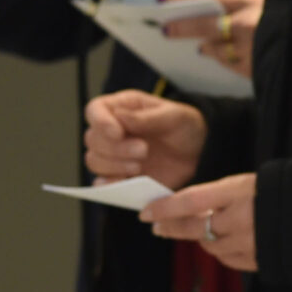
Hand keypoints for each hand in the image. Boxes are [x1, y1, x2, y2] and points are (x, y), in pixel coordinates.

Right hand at [83, 90, 206, 190]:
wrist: (199, 153)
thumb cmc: (185, 127)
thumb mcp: (174, 116)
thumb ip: (146, 117)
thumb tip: (118, 116)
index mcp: (123, 108)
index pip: (95, 110)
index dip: (100, 122)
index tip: (118, 133)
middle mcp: (112, 130)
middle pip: (92, 139)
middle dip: (115, 148)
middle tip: (143, 150)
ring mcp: (113, 154)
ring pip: (93, 160)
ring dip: (113, 166)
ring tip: (140, 166)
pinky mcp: (119, 175)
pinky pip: (101, 182)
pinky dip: (109, 184)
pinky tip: (127, 181)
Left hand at [142, 172, 257, 271]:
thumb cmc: (286, 190)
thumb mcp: (254, 181)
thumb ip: (225, 195)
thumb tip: (194, 208)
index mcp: (241, 192)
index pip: (191, 201)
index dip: (165, 208)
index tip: (146, 213)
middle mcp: (242, 219)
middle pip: (195, 228)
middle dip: (173, 228)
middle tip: (158, 228)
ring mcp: (250, 243)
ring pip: (210, 247)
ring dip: (203, 237)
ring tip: (208, 228)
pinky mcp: (260, 260)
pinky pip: (229, 260)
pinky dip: (224, 251)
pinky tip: (228, 242)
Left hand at [161, 0, 264, 77]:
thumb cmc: (280, 19)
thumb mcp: (261, 4)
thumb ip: (234, 8)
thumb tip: (198, 13)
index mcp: (251, 0)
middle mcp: (250, 22)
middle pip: (207, 25)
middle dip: (184, 27)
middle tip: (165, 30)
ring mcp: (251, 47)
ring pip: (216, 49)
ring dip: (206, 48)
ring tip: (200, 48)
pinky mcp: (254, 67)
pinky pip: (229, 65)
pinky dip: (223, 60)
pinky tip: (222, 58)